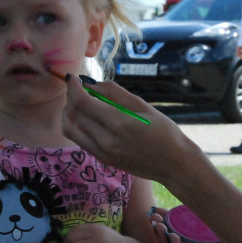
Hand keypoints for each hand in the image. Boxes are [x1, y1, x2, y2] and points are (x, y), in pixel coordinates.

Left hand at [62, 76, 199, 185]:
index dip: (73, 87)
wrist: (174, 164)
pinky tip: (86, 117)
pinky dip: (75, 125)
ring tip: (78, 101)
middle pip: (73, 113)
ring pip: (69, 128)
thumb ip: (116, 93)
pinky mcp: (102, 159)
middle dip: (70, 96)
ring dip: (68, 112)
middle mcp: (105, 140)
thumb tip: (93, 83)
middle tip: (77, 87)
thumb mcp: (144, 106)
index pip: (82, 101)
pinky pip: (78, 139)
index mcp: (118, 123)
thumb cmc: (164, 132)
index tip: (74, 77)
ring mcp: (101, 152)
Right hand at [149, 209, 241, 242]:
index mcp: (196, 239)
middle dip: (159, 230)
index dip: (164, 221)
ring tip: (159, 226)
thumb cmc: (239, 234)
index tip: (156, 211)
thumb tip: (201, 185)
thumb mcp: (220, 217)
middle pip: (170, 241)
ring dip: (164, 239)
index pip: (175, 230)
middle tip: (152, 218)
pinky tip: (175, 237)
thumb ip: (210, 207)